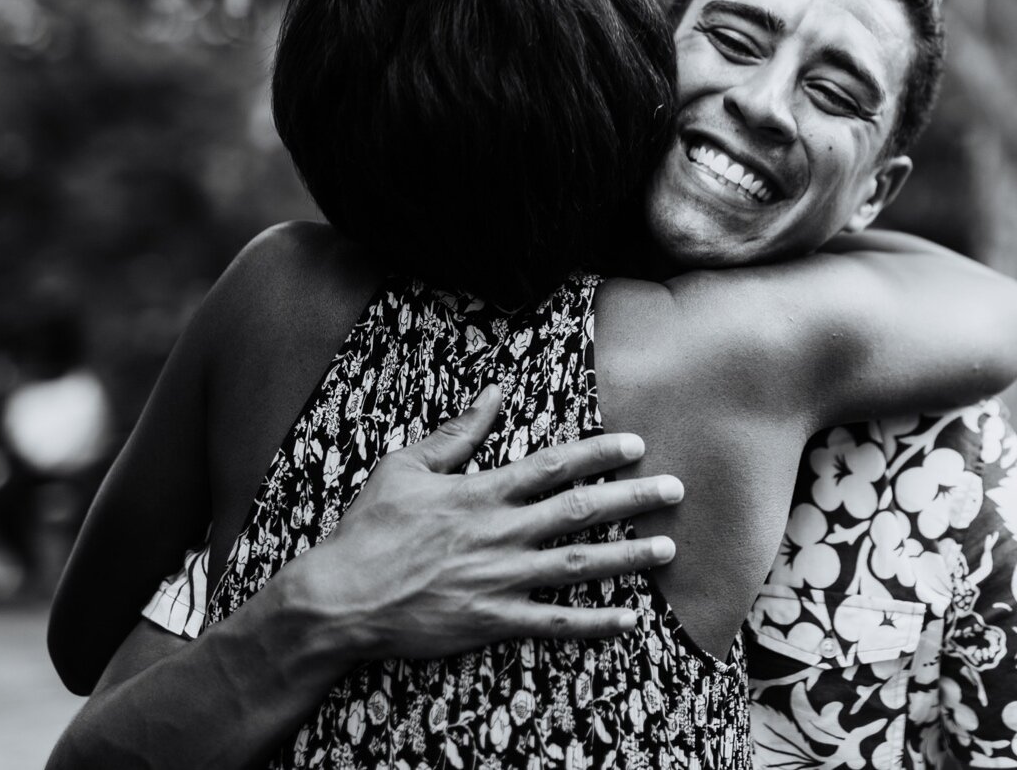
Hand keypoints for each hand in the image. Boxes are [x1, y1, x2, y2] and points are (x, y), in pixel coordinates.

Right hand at [283, 385, 682, 663]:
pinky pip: (555, 622)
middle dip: (633, 498)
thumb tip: (494, 393)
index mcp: (482, 492)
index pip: (555, 465)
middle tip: (675, 489)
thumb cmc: (369, 529)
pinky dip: (594, 622)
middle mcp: (501, 533)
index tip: (636, 444)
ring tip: (668, 548)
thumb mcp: (406, 467)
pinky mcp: (493, 621)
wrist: (340, 598)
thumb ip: (458, 432)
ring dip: (628, 556)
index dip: (600, 452)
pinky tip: (629, 619)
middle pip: (581, 511)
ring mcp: (501, 579)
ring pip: (579, 565)